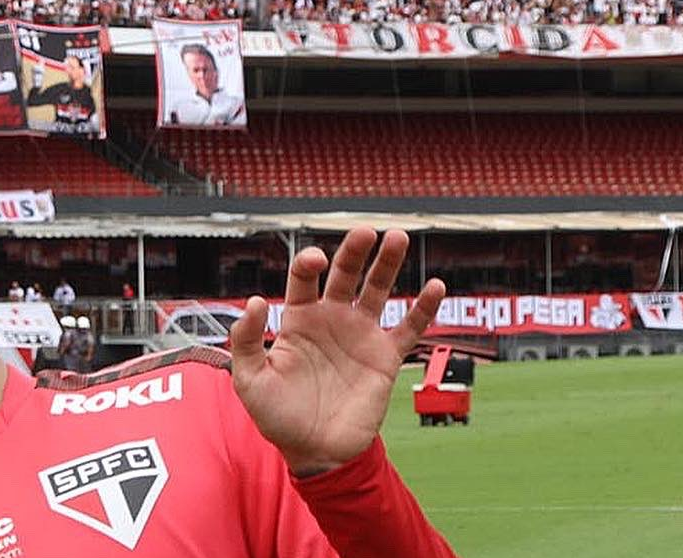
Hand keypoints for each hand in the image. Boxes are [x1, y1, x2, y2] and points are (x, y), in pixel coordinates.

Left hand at [228, 227, 445, 476]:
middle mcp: (330, 319)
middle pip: (344, 275)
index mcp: (298, 319)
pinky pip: (408, 329)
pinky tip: (436, 286)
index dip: (309, 264)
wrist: (314, 453)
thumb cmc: (277, 415)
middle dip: (355, 251)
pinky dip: (422, 308)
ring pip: (377, 291)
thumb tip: (255, 300)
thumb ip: (246, 340)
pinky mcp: (384, 359)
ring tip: (399, 237)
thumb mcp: (249, 379)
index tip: (316, 260)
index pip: (304, 279)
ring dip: (388, 265)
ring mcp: (360, 336)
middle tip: (368, 230)